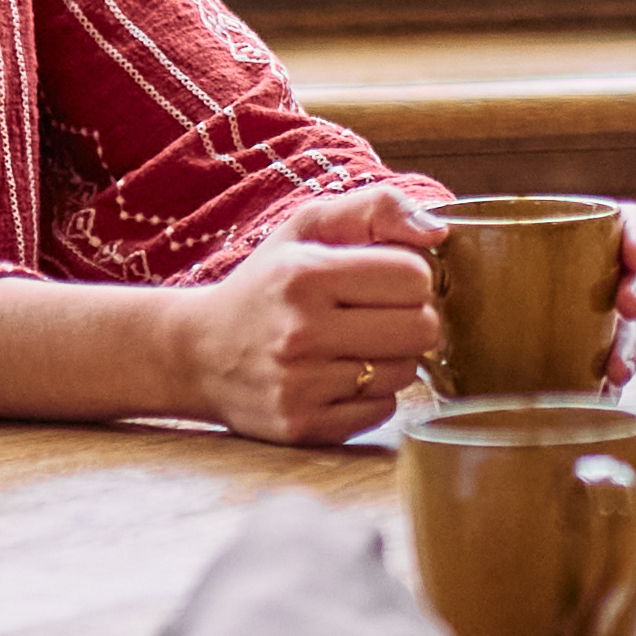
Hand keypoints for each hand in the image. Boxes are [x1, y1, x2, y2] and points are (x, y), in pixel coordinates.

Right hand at [172, 180, 448, 442]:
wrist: (197, 352)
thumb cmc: (266, 283)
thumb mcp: (307, 227)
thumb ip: (376, 209)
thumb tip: (437, 233)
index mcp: (305, 274)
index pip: (414, 277)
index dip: (411, 276)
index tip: (386, 280)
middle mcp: (301, 333)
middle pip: (422, 329)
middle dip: (412, 318)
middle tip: (382, 315)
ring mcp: (300, 386)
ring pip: (405, 373)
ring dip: (393, 358)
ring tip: (356, 345)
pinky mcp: (303, 426)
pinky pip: (382, 411)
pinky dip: (372, 394)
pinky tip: (342, 376)